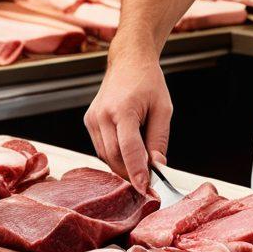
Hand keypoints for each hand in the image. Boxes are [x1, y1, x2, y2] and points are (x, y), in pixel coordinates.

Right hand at [84, 53, 171, 192]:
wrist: (129, 61)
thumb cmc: (149, 82)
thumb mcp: (163, 109)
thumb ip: (159, 139)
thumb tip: (157, 166)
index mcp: (123, 110)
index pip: (129, 150)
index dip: (138, 172)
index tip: (146, 189)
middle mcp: (102, 115)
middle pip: (114, 157)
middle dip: (131, 173)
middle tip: (148, 182)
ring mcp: (92, 118)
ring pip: (105, 156)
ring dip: (122, 165)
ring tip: (140, 165)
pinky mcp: (89, 121)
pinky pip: (101, 147)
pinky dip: (114, 155)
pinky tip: (127, 152)